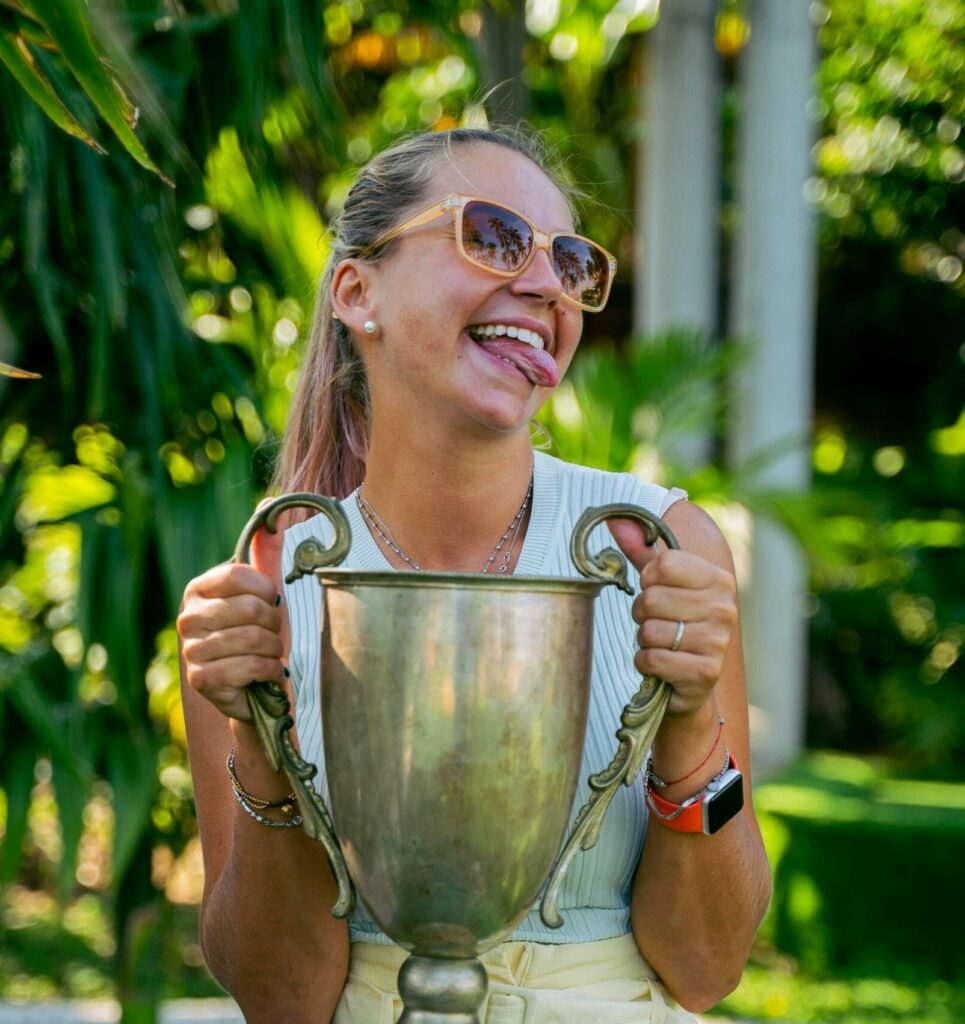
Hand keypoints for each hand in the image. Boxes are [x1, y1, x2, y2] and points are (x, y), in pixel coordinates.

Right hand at [177, 513, 287, 721]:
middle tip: (274, 633)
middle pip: (249, 608)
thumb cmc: (263, 633)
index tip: (274, 601)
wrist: (259, 687)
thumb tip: (269, 501)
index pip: (238, 575)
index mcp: (199, 588)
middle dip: (275, 624)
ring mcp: (190, 650)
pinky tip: (267, 674)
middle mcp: (187, 616)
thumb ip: (267, 548)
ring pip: (252, 639)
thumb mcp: (267, 589)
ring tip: (270, 653)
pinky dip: (268, 671)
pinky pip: (248, 666)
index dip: (267, 590)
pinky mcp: (200, 680)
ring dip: (273, 648)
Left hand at [607, 518, 737, 717]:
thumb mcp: (662, 584)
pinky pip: (652, 659)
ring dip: (644, 641)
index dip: (647, 580)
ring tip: (662, 644)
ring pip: (648, 631)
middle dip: (642, 615)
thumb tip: (616, 518)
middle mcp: (724, 608)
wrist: (692, 684)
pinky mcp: (705, 672)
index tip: (655, 590)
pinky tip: (661, 665)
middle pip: (651, 599)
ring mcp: (718, 641)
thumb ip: (640, 550)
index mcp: (718, 580)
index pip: (663, 564)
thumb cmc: (675, 625)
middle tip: (658, 624)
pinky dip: (645, 663)